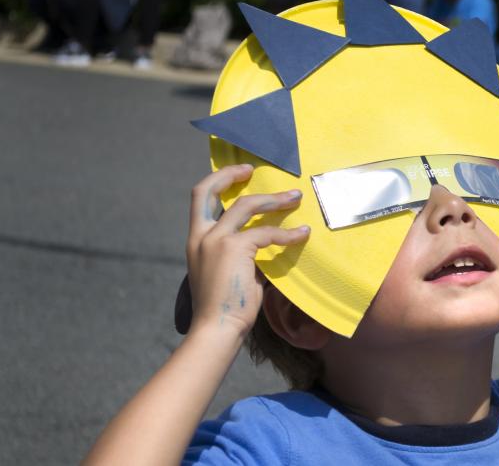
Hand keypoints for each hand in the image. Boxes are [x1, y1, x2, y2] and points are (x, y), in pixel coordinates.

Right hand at [186, 165, 308, 335]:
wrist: (217, 328)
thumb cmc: (226, 306)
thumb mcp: (229, 271)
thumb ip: (243, 252)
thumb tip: (268, 240)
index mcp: (195, 240)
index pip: (199, 199)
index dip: (218, 180)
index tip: (241, 173)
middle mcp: (201, 236)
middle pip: (209, 190)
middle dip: (233, 174)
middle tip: (258, 170)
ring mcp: (216, 240)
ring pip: (246, 205)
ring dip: (274, 199)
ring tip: (295, 197)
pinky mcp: (234, 248)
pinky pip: (267, 233)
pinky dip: (288, 233)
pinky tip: (302, 235)